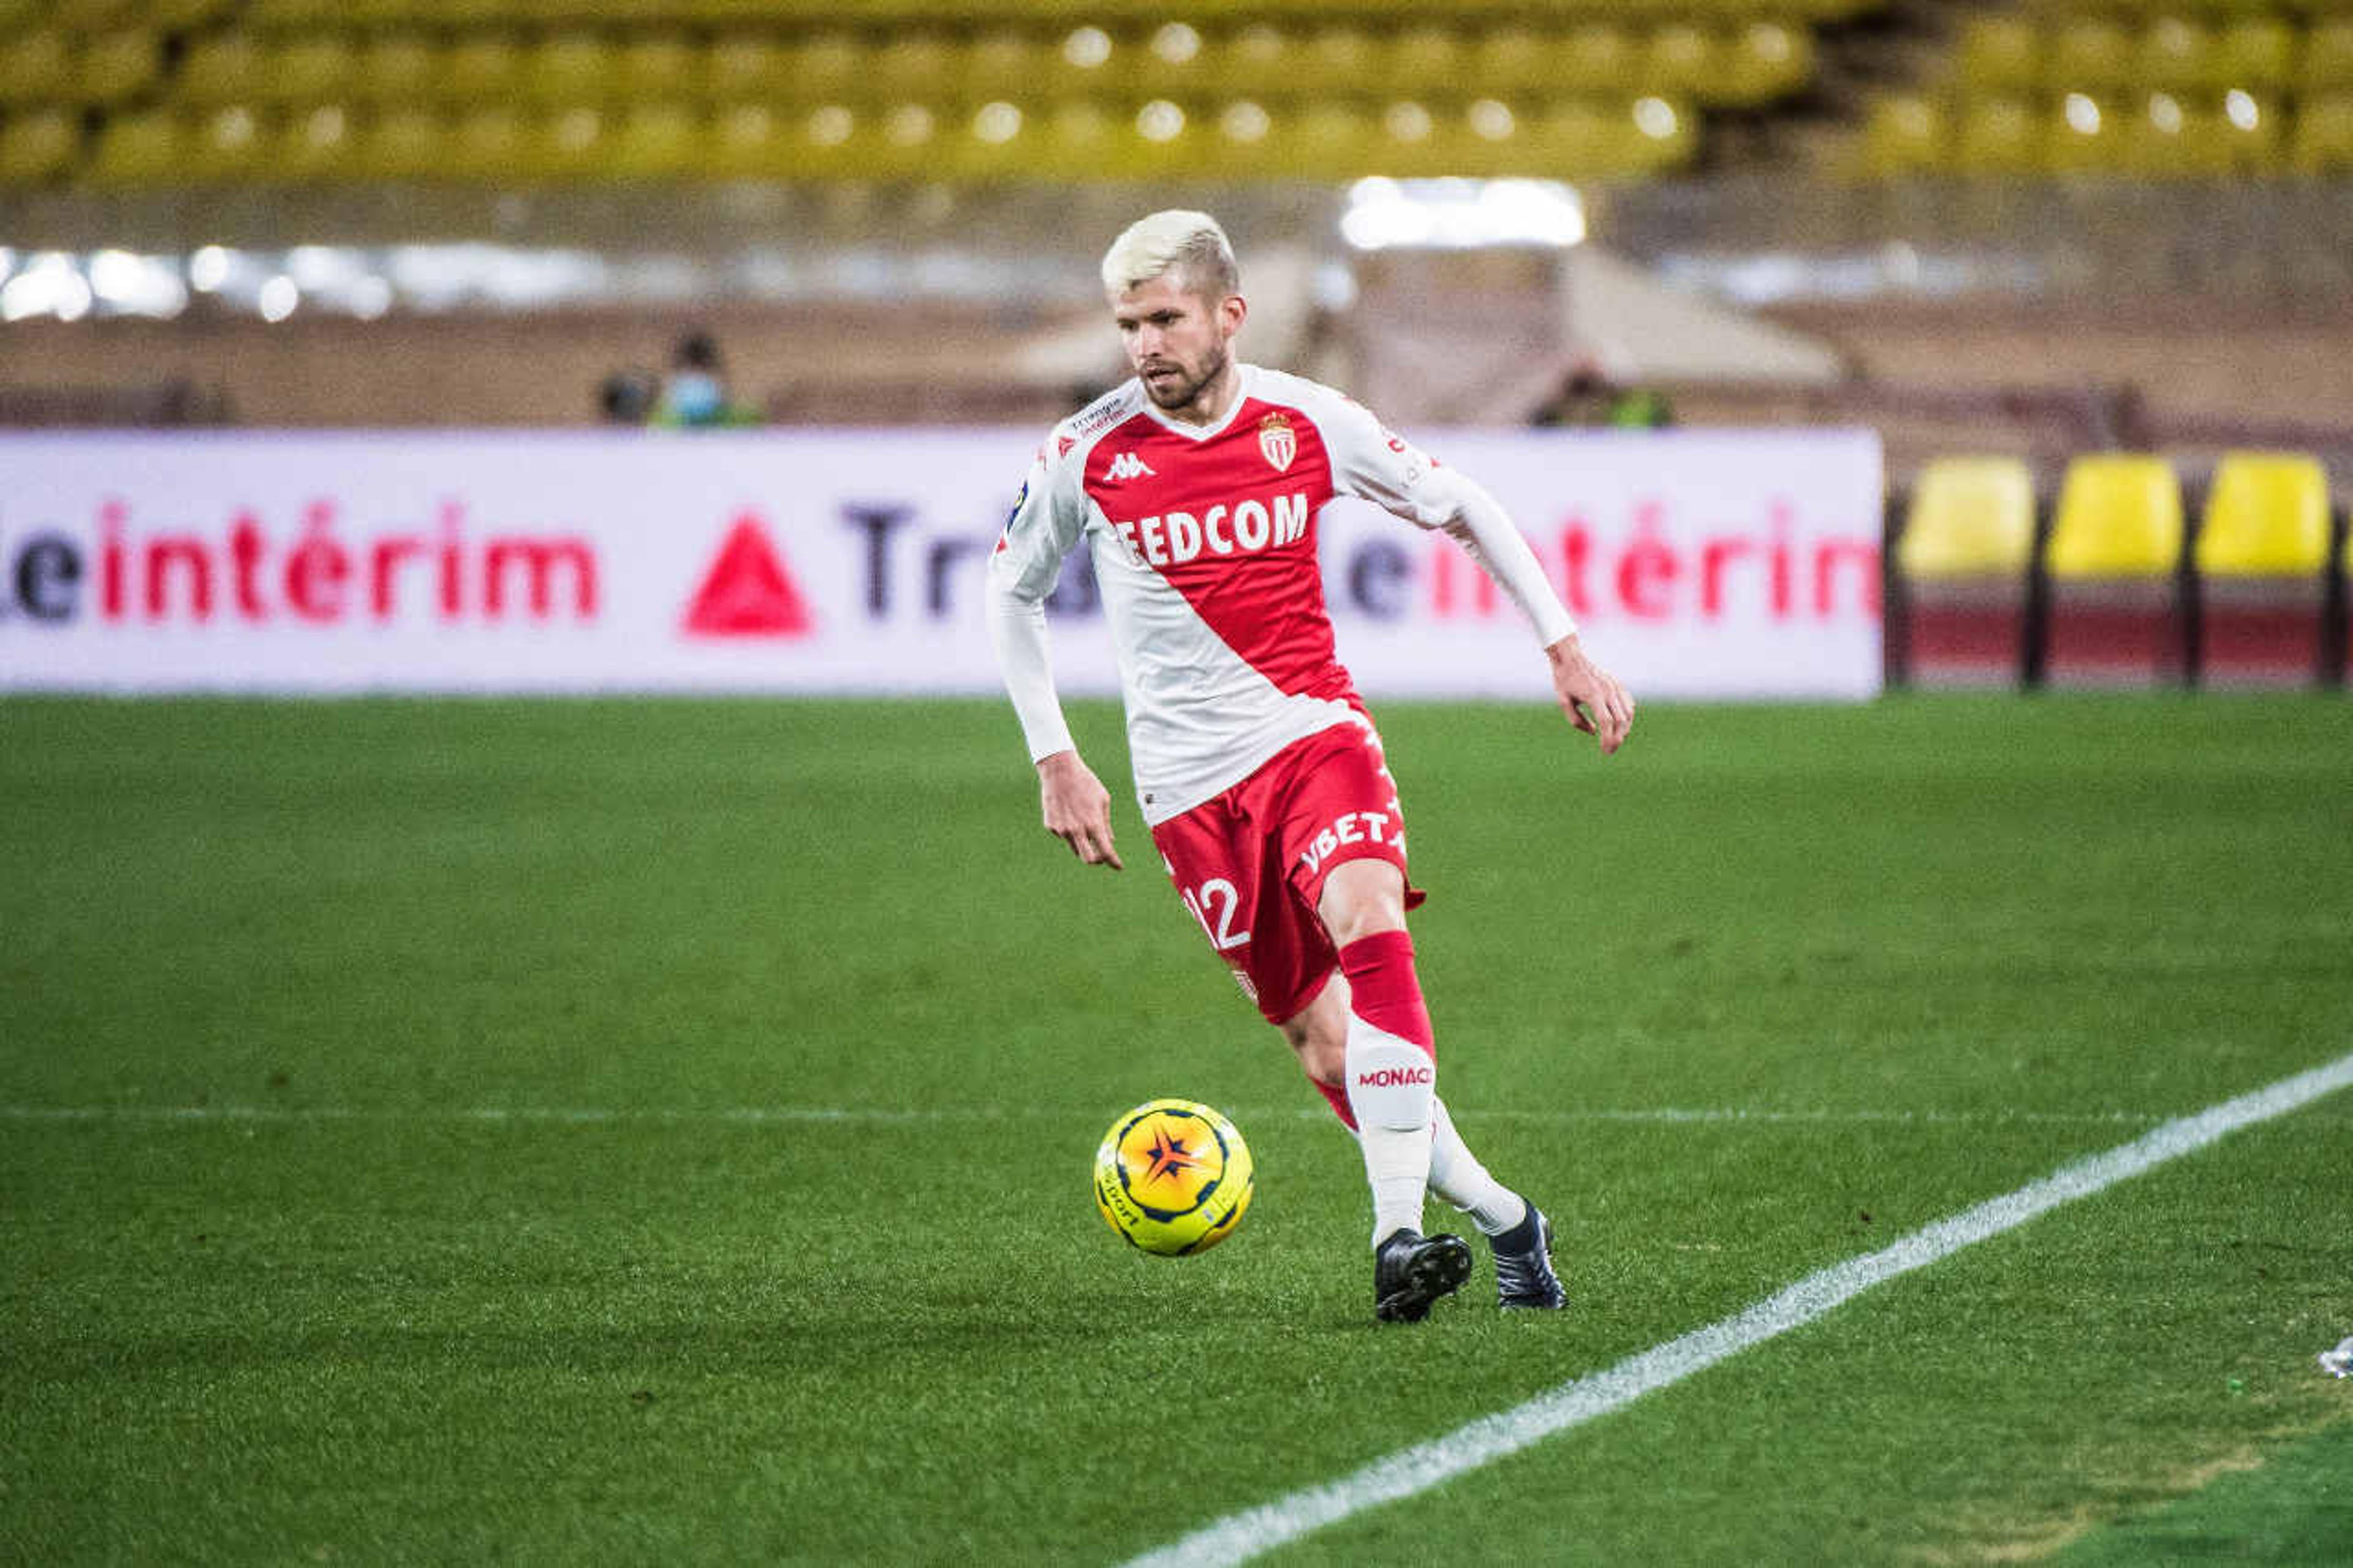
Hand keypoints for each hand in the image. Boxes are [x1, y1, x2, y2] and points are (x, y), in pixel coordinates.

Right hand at [1036, 750, 1123, 869]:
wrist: (1059, 771)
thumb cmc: (1085, 782)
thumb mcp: (1103, 800)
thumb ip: (1106, 824)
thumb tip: (1110, 841)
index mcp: (1093, 823)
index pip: (1107, 851)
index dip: (1114, 862)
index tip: (1119, 866)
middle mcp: (1077, 830)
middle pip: (1089, 859)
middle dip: (1098, 860)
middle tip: (1102, 855)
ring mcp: (1062, 830)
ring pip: (1075, 848)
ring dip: (1083, 844)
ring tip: (1084, 824)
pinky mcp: (1051, 826)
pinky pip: (1063, 836)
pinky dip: (1069, 831)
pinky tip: (1069, 813)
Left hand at [1545, 634, 1633, 755]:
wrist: (1571, 659)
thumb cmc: (1565, 682)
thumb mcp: (1564, 702)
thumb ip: (1577, 720)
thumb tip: (1594, 732)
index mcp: (1593, 695)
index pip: (1606, 722)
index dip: (1608, 738)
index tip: (1605, 750)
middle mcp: (1608, 690)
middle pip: (1620, 720)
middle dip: (1617, 738)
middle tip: (1611, 750)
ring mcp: (1615, 686)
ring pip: (1628, 713)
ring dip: (1624, 729)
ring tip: (1616, 740)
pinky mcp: (1618, 684)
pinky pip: (1628, 703)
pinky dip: (1627, 716)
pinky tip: (1622, 725)